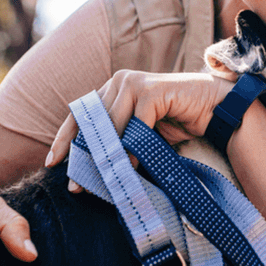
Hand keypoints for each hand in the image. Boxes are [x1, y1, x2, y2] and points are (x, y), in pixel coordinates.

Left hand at [44, 70, 234, 191]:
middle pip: (91, 122)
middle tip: (76, 185)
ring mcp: (135, 82)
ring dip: (107, 156)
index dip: (65, 138)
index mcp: (112, 88)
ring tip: (102, 181)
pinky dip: (132, 147)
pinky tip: (130, 166)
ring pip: (110, 124)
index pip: (80, 114)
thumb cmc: (177, 122)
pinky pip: (135, 124)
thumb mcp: (140, 134)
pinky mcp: (152, 90)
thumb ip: (117, 142)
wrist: (213, 109)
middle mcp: (119, 81)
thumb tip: (89, 171)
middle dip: (83, 156)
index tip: (53, 163)